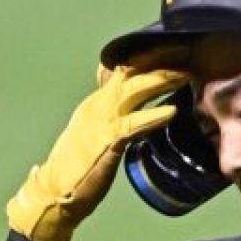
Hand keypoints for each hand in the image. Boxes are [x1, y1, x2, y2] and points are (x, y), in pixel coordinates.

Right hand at [6, 48, 188, 240]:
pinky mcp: (106, 142)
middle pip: (131, 72)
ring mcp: (101, 121)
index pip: (124, 70)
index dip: (148, 57)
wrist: (55, 192)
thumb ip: (115, 117)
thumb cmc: (79, 166)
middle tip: (184, 50)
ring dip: (160, 80)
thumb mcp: (97, 132)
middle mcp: (99, 104)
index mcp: (97, 102)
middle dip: (158, 59)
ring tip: (185, 74)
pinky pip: (133, 124)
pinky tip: (172, 111)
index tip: (172, 48)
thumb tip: (136, 109)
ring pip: (133, 90)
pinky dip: (153, 116)